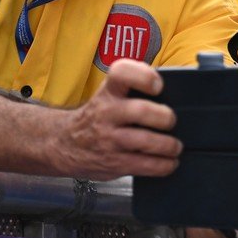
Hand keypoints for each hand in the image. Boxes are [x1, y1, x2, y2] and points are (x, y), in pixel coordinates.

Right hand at [53, 59, 182, 179]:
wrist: (63, 144)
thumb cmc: (95, 117)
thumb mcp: (107, 95)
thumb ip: (132, 90)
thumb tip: (173, 93)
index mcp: (108, 92)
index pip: (121, 73)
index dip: (143, 76)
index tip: (157, 85)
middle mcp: (107, 113)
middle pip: (141, 111)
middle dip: (164, 116)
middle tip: (170, 120)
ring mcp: (110, 139)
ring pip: (146, 141)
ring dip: (168, 145)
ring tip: (174, 145)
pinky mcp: (114, 163)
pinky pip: (145, 165)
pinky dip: (164, 165)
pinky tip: (169, 162)